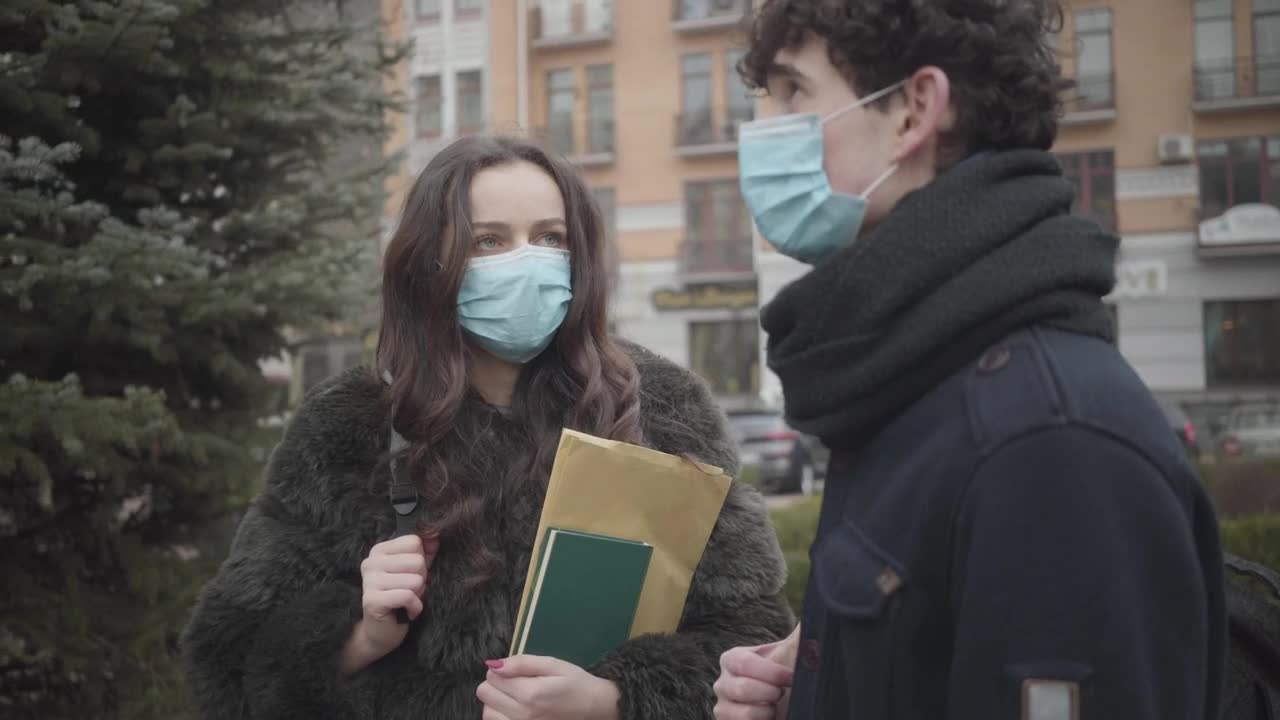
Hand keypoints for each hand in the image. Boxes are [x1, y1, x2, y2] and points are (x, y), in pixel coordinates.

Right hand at [338, 533, 438, 675]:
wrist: (382, 632)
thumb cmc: (400, 599)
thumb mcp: (414, 572)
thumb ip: (425, 552)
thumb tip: (436, 533)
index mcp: (379, 551)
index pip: (414, 542)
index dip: (421, 561)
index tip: (411, 575)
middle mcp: (371, 562)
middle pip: (417, 561)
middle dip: (421, 580)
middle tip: (410, 592)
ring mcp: (369, 581)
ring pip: (415, 580)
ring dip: (417, 595)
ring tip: (406, 602)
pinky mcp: (372, 600)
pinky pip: (407, 596)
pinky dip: (414, 607)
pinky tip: (407, 612)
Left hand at [476, 655, 619, 719]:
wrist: (596, 709)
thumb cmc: (576, 684)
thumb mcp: (553, 665)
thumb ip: (523, 663)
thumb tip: (494, 664)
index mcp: (529, 693)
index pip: (491, 676)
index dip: (502, 669)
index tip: (518, 672)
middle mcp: (521, 714)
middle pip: (485, 694)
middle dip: (496, 684)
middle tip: (517, 683)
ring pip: (487, 712)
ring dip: (496, 702)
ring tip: (516, 698)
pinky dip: (500, 716)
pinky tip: (515, 711)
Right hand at [713, 626, 799, 719]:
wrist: (787, 705)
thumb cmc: (787, 677)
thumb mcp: (792, 656)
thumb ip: (800, 636)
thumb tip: (820, 606)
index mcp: (732, 659)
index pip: (744, 663)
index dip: (771, 672)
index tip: (791, 678)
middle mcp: (722, 683)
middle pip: (743, 689)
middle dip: (772, 693)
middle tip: (783, 693)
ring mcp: (722, 707)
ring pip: (746, 713)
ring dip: (769, 712)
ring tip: (775, 706)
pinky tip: (769, 717)